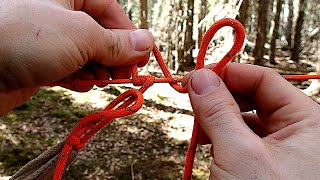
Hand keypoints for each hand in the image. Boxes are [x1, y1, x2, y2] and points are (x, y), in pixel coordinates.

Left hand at [0, 0, 154, 114]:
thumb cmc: (25, 38)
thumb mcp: (81, 36)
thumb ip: (117, 42)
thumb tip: (147, 42)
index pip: (109, 9)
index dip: (129, 33)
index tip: (142, 56)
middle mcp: (58, 13)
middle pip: (100, 34)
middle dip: (115, 56)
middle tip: (125, 76)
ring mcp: (49, 39)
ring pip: (87, 54)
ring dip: (99, 70)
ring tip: (101, 82)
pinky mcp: (41, 62)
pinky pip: (71, 68)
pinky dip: (80, 78)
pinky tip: (82, 85)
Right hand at [183, 63, 319, 178]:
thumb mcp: (238, 152)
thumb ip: (217, 110)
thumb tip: (201, 78)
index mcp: (308, 121)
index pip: (263, 79)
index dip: (229, 73)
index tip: (199, 76)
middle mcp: (299, 132)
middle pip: (253, 97)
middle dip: (221, 98)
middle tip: (194, 100)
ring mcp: (282, 149)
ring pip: (245, 118)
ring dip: (218, 119)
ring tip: (200, 129)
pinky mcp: (266, 163)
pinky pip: (242, 139)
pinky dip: (222, 137)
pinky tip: (209, 144)